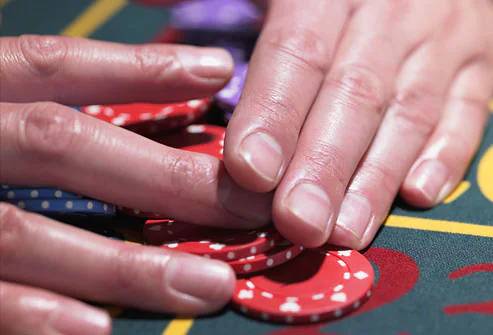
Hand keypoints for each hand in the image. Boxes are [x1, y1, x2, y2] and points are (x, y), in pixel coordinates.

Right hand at [0, 35, 271, 333]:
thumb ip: (24, 109)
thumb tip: (128, 112)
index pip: (53, 67)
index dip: (139, 67)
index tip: (218, 71)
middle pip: (61, 146)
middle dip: (161, 176)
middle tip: (247, 202)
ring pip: (27, 235)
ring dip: (126, 264)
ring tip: (209, 284)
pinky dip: (35, 317)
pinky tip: (98, 333)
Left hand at [224, 0, 492, 247]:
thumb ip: (250, 17)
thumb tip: (169, 25)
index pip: (296, 54)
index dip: (273, 116)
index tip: (250, 173)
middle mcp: (390, 11)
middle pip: (353, 95)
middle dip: (323, 166)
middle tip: (299, 224)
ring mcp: (442, 38)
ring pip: (409, 114)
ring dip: (376, 180)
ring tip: (346, 231)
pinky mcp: (478, 61)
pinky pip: (468, 111)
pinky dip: (447, 156)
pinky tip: (419, 195)